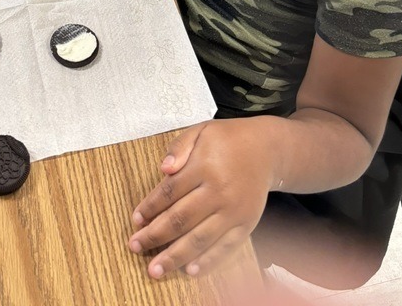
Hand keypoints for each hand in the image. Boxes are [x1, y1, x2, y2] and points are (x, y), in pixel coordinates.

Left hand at [129, 120, 272, 278]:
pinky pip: (225, 247)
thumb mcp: (200, 130)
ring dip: (175, 256)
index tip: (135, 220)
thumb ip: (178, 147)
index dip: (149, 207)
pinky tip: (190, 270)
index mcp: (204, 165)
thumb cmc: (228, 140)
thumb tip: (163, 169)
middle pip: (181, 218)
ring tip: (155, 269)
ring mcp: (233, 210)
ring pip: (200, 238)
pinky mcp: (246, 224)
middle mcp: (219, 190)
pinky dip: (208, 262)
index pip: (169, 191)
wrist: (266, 149)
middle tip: (135, 246)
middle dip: (155, 235)